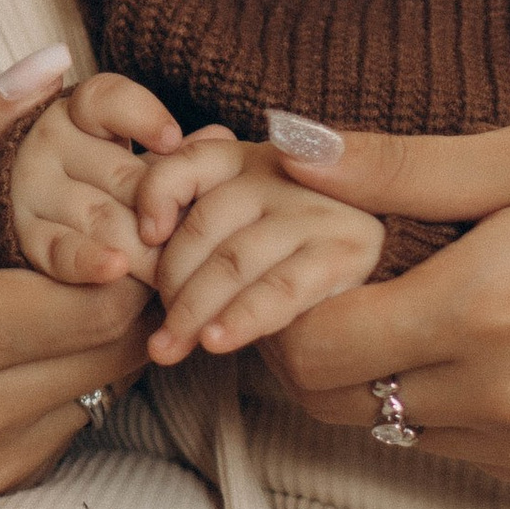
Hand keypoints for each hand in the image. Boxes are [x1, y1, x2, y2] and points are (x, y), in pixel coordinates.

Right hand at [0, 67, 151, 501]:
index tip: (112, 212)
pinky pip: (75, 423)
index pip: (99, 298)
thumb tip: (50, 64)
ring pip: (109, 387)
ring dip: (108, 332)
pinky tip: (37, 332)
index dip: (126, 248)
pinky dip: (75, 374)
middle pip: (118, 346)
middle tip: (113, 237)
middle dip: (131, 286)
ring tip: (77, 280)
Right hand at [8, 73, 188, 283]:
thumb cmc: (114, 181)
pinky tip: (116, 267)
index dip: (141, 118)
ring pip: (99, 216)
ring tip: (180, 266)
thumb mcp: (142, 154)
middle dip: (165, 208)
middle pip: (118, 173)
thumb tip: (221, 138)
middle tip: (207, 235)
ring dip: (144, 245)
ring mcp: (34, 190)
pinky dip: (89, 261)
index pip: (106, 101)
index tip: (173, 141)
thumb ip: (178, 151)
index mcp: (79, 112)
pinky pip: (59, 249)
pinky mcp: (28, 236)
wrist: (53, 218)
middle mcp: (50, 143)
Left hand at [136, 138, 387, 363]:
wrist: (373, 291)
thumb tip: (137, 244)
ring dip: (194, 311)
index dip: (155, 196)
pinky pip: (280, 289)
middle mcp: (281, 173)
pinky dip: (241, 319)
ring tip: (169, 349)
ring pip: (235, 259)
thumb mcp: (234, 235)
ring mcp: (316, 209)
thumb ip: (188, 225)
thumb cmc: (283, 263)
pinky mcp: (346, 251)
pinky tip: (216, 343)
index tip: (142, 239)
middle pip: (204, 222)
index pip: (185, 163)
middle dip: (170, 284)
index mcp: (244, 159)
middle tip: (156, 330)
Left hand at [254, 115, 509, 499]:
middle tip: (352, 290)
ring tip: (429, 312)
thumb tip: (292, 152)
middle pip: (344, 405)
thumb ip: (400, 167)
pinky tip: (496, 351)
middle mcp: (507, 399)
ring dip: (394, 383)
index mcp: (481, 310)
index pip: (314, 352)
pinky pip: (476, 458)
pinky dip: (462, 414)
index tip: (302, 272)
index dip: (286, 314)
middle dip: (325, 351)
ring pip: (406, 435)